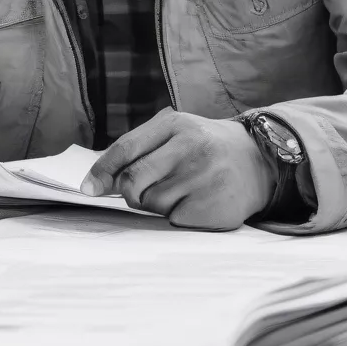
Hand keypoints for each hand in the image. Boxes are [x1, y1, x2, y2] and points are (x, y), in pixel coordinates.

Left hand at [80, 108, 274, 229]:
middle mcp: (191, 148)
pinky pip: (174, 221)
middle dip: (129, 192)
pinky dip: (178, 216)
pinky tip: (196, 202)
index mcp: (176, 124)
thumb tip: (99, 181)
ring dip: (157, 204)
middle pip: (134, 181)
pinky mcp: (214, 207)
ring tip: (181, 191)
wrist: (258, 162)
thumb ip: (138, 149)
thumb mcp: (175, 133)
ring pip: (152, 204)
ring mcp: (204, 178)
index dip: (102, 171)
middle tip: (142, 193)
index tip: (88, 189)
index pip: (126, 149)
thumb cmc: (204, 148)